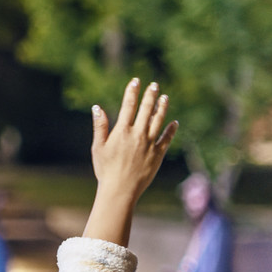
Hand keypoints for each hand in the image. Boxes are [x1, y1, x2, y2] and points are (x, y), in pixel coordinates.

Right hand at [82, 80, 176, 247]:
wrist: (120, 190)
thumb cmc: (105, 170)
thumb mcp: (98, 147)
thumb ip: (100, 126)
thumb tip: (97, 107)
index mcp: (122, 131)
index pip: (128, 106)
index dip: (132, 91)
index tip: (136, 81)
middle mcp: (138, 134)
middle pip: (146, 109)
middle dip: (150, 95)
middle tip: (154, 85)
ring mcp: (150, 144)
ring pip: (158, 121)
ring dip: (162, 108)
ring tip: (165, 98)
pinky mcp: (158, 154)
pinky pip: (167, 138)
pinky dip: (171, 130)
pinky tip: (174, 122)